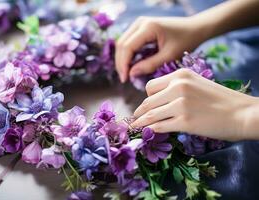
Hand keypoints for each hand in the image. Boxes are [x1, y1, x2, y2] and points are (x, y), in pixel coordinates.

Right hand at [115, 16, 206, 82]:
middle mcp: (140, 22)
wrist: (195, 28)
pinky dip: (128, 54)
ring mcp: (139, 23)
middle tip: (124, 79)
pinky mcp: (141, 27)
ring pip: (123, 43)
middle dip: (121, 63)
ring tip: (127, 74)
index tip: (125, 79)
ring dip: (123, 59)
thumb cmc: (186, 41)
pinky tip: (132, 65)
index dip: (123, 64)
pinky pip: (129, 41)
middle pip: (121, 44)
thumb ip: (150, 65)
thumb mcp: (169, 56)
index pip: (127, 47)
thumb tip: (131, 73)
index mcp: (148, 27)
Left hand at [131, 69, 258, 140]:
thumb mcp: (197, 84)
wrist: (243, 113)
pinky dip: (151, 130)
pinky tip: (148, 132)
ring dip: (141, 123)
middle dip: (140, 111)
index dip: (147, 98)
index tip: (146, 106)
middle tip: (136, 118)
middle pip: (148, 101)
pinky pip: (160, 126)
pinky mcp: (184, 121)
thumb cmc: (221, 100)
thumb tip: (158, 101)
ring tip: (135, 127)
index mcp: (181, 75)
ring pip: (151, 114)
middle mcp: (178, 86)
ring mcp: (180, 104)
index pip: (151, 86)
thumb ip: (177, 88)